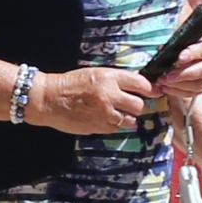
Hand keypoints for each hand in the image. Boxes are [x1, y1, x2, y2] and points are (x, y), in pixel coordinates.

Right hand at [26, 66, 154, 135]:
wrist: (50, 98)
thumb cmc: (72, 83)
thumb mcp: (95, 73)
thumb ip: (116, 80)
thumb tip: (137, 87)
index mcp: (109, 77)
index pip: (141, 84)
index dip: (149, 89)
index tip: (152, 92)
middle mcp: (110, 95)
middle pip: (139, 105)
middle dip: (137, 105)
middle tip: (130, 104)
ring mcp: (105, 113)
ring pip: (131, 120)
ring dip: (128, 117)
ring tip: (118, 113)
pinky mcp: (99, 127)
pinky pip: (118, 129)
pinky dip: (116, 125)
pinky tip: (107, 119)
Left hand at [154, 32, 201, 107]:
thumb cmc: (192, 41)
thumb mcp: (187, 36)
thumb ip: (176, 41)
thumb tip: (160, 48)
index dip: (191, 54)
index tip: (180, 58)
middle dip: (183, 75)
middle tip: (167, 76)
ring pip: (197, 85)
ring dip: (178, 85)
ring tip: (163, 81)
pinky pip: (193, 93)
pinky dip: (178, 92)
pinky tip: (166, 87)